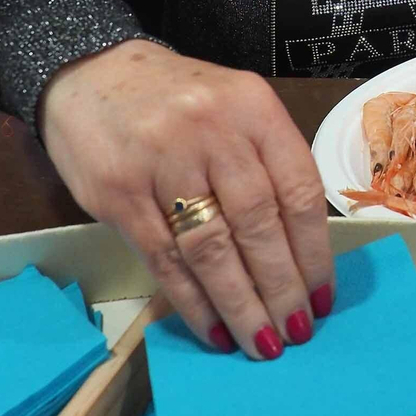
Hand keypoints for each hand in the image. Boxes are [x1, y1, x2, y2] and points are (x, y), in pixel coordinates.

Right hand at [40, 40, 333, 359]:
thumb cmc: (179, 103)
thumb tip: (301, 253)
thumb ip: (266, 165)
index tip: (324, 296)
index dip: (314, 251)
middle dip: (282, 287)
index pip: (298, 188)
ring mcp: (161, 160)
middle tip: (298, 332)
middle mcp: (212, 129)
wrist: (92, 72)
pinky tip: (214, 328)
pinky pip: (164, 257)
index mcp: (253, 108)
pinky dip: (192, 301)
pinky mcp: (118, 191)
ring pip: (212, 247)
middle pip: (258, 223)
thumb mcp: (235, 110)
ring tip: (261, 343)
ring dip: (240, 304)